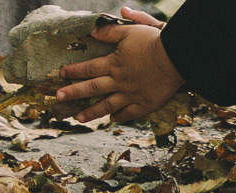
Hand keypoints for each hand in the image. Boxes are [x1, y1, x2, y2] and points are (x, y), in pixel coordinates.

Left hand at [55, 7, 184, 122]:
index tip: (61, 74)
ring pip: (107, 105)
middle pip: (92, 88)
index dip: (74, 71)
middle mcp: (119, 81)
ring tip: (78, 118)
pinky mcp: (146, 103)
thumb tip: (92, 31)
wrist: (177, 58)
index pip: (88, 68)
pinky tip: (112, 119)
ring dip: (91, 112)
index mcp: (114, 64)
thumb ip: (109, 32)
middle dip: (74, 93)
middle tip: (59, 98)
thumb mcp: (129, 32)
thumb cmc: (154, 42)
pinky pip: (130, 113)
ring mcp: (132, 95)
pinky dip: (120, 116)